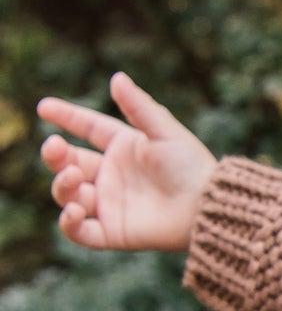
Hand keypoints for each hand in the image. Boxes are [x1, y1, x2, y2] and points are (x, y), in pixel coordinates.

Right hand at [36, 72, 217, 252]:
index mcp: (125, 147)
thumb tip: (117, 77)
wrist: (208, 207)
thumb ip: (139, 106)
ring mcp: (110, 204)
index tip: (44, 107)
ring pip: (69, 194)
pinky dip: (69, 222)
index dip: (66, 117)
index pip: (88, 128)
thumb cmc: (192, 167)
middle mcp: (113, 175)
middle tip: (55, 147)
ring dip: (63, 184)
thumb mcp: (164, 132)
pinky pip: (79, 231)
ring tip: (75, 176)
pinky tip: (75, 210)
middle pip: (69, 162)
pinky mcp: (113, 233)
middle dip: (55, 154)